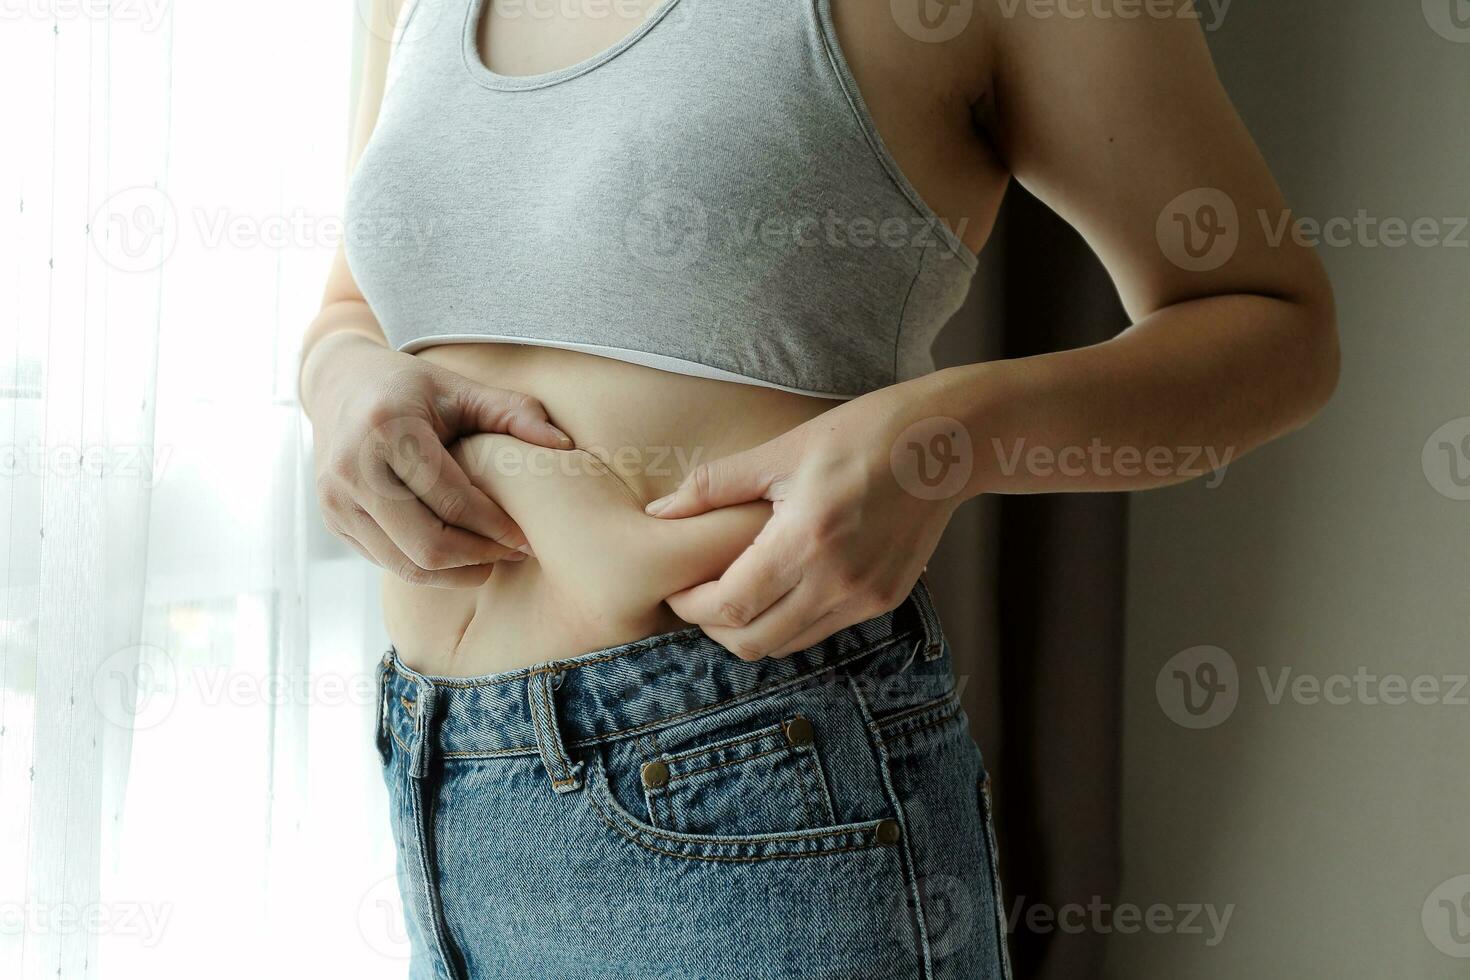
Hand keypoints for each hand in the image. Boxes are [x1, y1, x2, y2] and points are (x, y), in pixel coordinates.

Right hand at [304, 333, 572, 587]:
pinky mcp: (333, 519)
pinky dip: (428, 566)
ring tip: (491, 559)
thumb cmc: (412, 387)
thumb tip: (564, 445)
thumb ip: (514, 413)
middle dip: (479, 557)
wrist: (340, 384)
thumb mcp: (462, 390)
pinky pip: (388, 561)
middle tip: (513, 554)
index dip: (496, 527)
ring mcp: (336, 499)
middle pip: (427, 545)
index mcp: (388, 429)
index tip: (528, 538)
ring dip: (456, 572)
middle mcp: (352, 468)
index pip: (452, 501)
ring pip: (407, 564)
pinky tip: (458, 553)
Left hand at [645, 384, 965, 658]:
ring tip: (735, 590)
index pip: (728, 607)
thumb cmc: (863, 433)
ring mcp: (865, 598)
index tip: (675, 588)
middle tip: (697, 595)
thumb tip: (659, 512)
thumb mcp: (782, 449)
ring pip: (787, 645)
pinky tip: (781, 584)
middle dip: (713, 627)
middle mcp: (838, 581)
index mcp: (806, 540)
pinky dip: (790, 620)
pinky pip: (822, 630)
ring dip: (751, 628)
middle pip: (752, 643)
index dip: (690, 607)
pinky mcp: (884, 601)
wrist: (947, 443)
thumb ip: (714, 486)